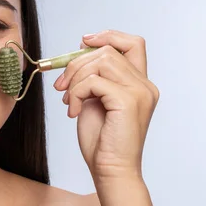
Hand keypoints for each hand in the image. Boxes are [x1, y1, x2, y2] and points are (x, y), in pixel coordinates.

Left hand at [53, 30, 159, 181]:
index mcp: (140, 84)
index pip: (133, 43)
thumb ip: (95, 77)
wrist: (110, 170)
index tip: (83, 42)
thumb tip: (80, 49)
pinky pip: (93, 81)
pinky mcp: (128, 101)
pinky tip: (73, 111)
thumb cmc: (101, 140)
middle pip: (108, 50)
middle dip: (76, 63)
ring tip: (68, 100)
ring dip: (75, 78)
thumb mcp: (95, 100)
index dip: (108, 36)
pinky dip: (76, 93)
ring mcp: (139, 92)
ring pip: (100, 61)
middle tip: (61, 86)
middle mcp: (145, 85)